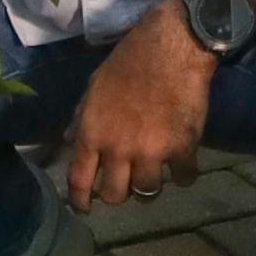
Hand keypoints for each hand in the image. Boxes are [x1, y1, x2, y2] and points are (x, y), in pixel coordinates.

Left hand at [64, 2, 213, 211]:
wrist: (172, 46)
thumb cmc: (129, 61)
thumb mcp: (96, 87)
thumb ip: (83, 118)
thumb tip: (71, 141)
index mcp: (93, 133)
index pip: (79, 180)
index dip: (81, 200)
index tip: (86, 209)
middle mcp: (118, 148)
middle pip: (116, 195)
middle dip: (120, 194)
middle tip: (127, 184)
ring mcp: (151, 151)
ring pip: (148, 192)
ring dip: (150, 185)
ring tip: (156, 172)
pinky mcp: (182, 148)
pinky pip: (184, 179)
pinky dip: (184, 175)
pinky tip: (184, 165)